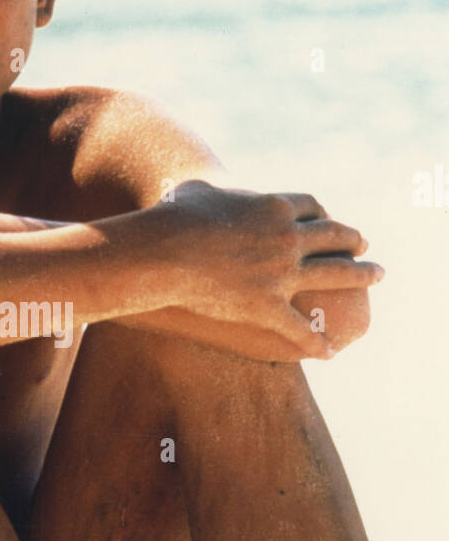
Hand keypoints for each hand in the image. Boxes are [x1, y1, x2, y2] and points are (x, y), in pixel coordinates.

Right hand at [128, 180, 383, 359]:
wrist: (165, 251)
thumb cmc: (173, 218)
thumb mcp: (194, 191)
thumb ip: (205, 189)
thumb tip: (192, 189)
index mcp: (274, 207)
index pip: (311, 207)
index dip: (324, 214)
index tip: (330, 220)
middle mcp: (288, 237)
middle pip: (333, 236)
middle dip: (353, 241)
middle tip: (363, 246)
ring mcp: (282, 273)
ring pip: (335, 274)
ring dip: (361, 275)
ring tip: (376, 276)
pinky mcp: (268, 306)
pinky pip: (301, 327)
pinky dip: (317, 340)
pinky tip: (329, 351)